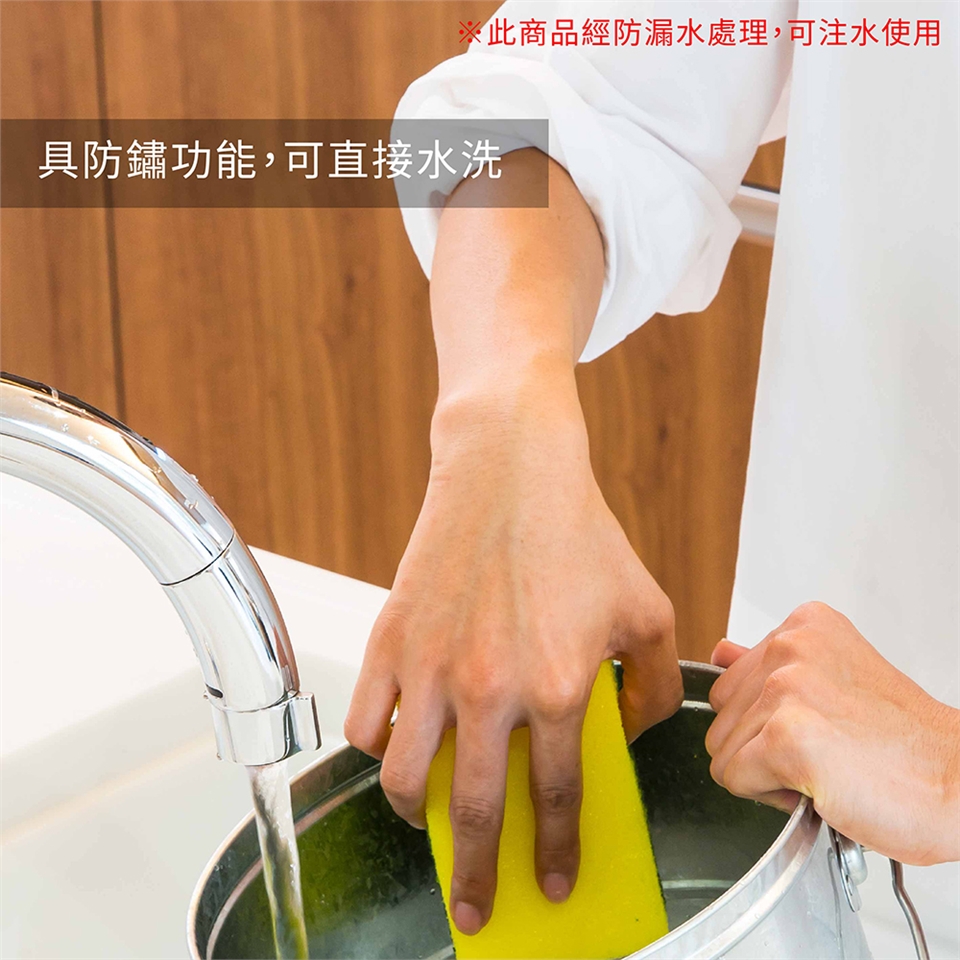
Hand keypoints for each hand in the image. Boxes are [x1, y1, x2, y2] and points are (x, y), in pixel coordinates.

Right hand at [344, 376, 681, 934]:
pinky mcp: (391, 640)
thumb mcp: (647, 609)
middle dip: (477, 878)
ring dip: (417, 819)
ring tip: (429, 825)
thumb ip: (653, 688)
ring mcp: (432, 668)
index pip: (558, 799)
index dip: (558, 852)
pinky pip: (364, 721)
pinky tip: (395, 749)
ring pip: (406, 778)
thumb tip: (628, 736)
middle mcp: (490, 689)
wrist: (511, 469)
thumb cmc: (579, 533)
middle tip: (476, 910)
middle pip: (478, 812)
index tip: (554, 885)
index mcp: (559, 687)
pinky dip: (374, 750)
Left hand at [706, 601, 959, 864]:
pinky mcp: (785, 736)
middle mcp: (790, 647)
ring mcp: (786, 689)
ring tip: (826, 768)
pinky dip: (770, 798)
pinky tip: (818, 786)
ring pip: (722, 750)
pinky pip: (733, 779)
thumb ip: (768, 666)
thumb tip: (720, 652)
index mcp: (803, 627)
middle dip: (761, 745)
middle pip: (721, 714)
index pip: (732, 681)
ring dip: (767, 773)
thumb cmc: (906, 744)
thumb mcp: (833, 681)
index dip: (769, 720)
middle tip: (825, 752)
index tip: (822, 725)